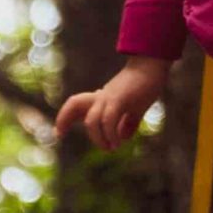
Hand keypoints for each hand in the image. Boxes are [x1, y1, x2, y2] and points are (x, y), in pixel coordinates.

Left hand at [53, 57, 171, 150]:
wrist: (154, 65)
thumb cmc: (146, 84)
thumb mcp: (136, 107)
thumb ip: (128, 122)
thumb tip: (123, 137)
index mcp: (103, 97)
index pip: (77, 104)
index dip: (65, 117)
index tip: (58, 133)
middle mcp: (102, 96)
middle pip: (75, 103)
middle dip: (63, 119)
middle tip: (59, 135)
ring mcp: (110, 97)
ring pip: (92, 120)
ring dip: (98, 138)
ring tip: (110, 147)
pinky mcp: (120, 99)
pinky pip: (108, 120)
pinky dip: (110, 134)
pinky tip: (118, 142)